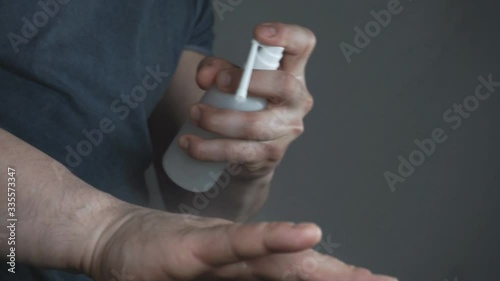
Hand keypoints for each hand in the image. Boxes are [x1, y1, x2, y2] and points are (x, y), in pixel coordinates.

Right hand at [87, 204, 396, 280]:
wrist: (113, 236)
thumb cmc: (157, 259)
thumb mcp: (201, 276)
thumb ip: (234, 273)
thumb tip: (264, 276)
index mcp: (245, 265)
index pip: (298, 274)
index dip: (337, 277)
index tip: (374, 279)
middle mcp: (242, 256)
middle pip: (303, 270)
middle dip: (347, 278)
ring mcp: (222, 249)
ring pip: (281, 260)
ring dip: (327, 268)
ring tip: (369, 277)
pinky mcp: (197, 247)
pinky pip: (240, 245)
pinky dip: (273, 239)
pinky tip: (306, 235)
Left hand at [180, 22, 315, 178]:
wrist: (249, 154)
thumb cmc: (244, 106)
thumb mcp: (230, 80)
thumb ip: (216, 69)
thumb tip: (205, 77)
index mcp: (292, 73)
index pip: (302, 45)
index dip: (287, 36)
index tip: (258, 33)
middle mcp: (297, 101)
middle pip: (284, 85)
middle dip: (247, 82)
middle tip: (217, 83)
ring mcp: (287, 130)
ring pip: (255, 126)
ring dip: (219, 120)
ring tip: (194, 114)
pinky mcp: (271, 156)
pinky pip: (240, 153)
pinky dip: (210, 149)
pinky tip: (190, 144)